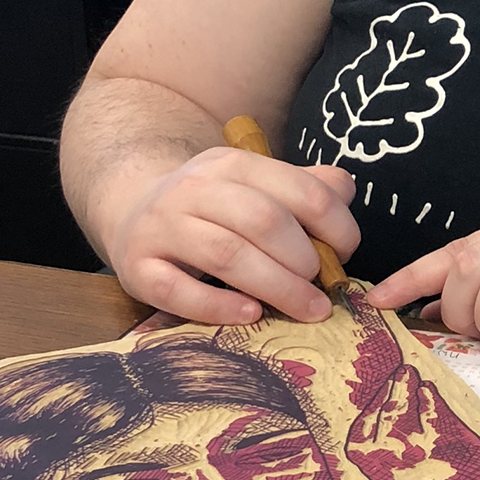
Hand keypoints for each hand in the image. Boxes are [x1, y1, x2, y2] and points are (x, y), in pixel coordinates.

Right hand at [105, 149, 360, 325]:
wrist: (132, 212)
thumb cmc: (213, 209)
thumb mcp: (256, 186)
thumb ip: (304, 188)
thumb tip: (345, 192)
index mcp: (233, 165)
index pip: (299, 189)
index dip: (335, 224)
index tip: (346, 254)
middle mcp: (194, 189)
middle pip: (263, 221)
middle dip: (304, 259)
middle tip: (322, 290)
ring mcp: (161, 227)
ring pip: (226, 254)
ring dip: (276, 286)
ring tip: (307, 309)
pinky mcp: (137, 268)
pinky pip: (177, 291)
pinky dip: (218, 307)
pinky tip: (251, 315)